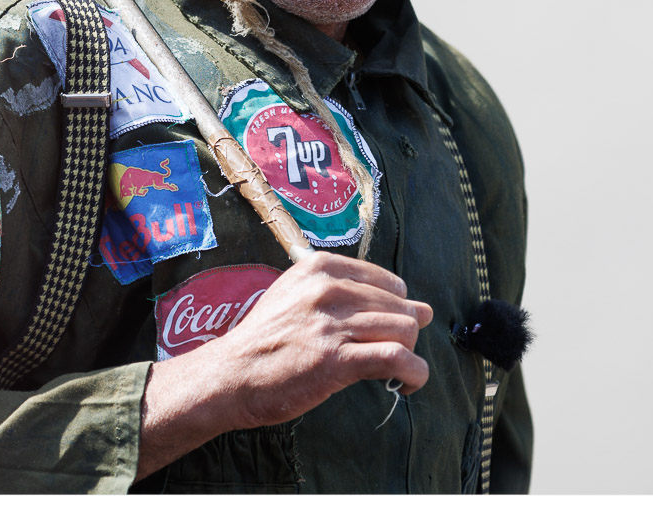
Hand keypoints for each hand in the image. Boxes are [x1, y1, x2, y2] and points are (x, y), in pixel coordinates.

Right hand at [137, 252, 430, 477]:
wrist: (231, 375)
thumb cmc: (266, 339)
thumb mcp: (296, 294)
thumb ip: (345, 293)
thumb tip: (420, 307)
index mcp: (320, 267)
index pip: (389, 282)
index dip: (397, 309)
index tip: (387, 329)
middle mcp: (328, 288)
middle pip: (401, 306)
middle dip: (406, 333)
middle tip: (392, 355)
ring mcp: (332, 324)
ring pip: (405, 330)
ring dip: (411, 354)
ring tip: (401, 372)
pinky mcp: (336, 360)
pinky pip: (398, 359)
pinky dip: (414, 373)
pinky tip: (408, 384)